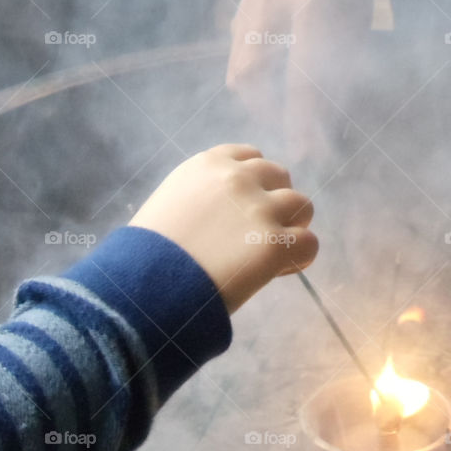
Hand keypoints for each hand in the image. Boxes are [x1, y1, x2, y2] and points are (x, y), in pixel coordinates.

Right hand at [129, 144, 316, 313]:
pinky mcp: (274, 244)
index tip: (244, 208)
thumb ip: (202, 197)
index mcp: (207, 165)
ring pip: (301, 205)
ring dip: (292, 226)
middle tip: (259, 233)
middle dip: (274, 201)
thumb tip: (224, 215)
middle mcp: (237, 178)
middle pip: (279, 177)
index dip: (253, 184)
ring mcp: (259, 209)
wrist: (141, 293)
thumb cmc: (143, 258)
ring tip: (272, 251)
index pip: (250, 157)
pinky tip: (281, 269)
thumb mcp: (168, 206)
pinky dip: (300, 256)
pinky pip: (309, 243)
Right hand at [227, 0, 373, 165]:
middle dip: (269, 112)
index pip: (301, 74)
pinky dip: (253, 85)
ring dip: (259, 101)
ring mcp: (251, 1)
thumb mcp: (355, 41)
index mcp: (313, 3)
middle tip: (291, 133)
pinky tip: (275, 90)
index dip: (302, 119)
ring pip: (239, 69)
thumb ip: (337, 89)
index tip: (305, 153)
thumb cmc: (348, 6)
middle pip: (254, 73)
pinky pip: (237, 61)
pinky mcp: (240, 12)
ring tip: (285, 115)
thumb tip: (321, 147)